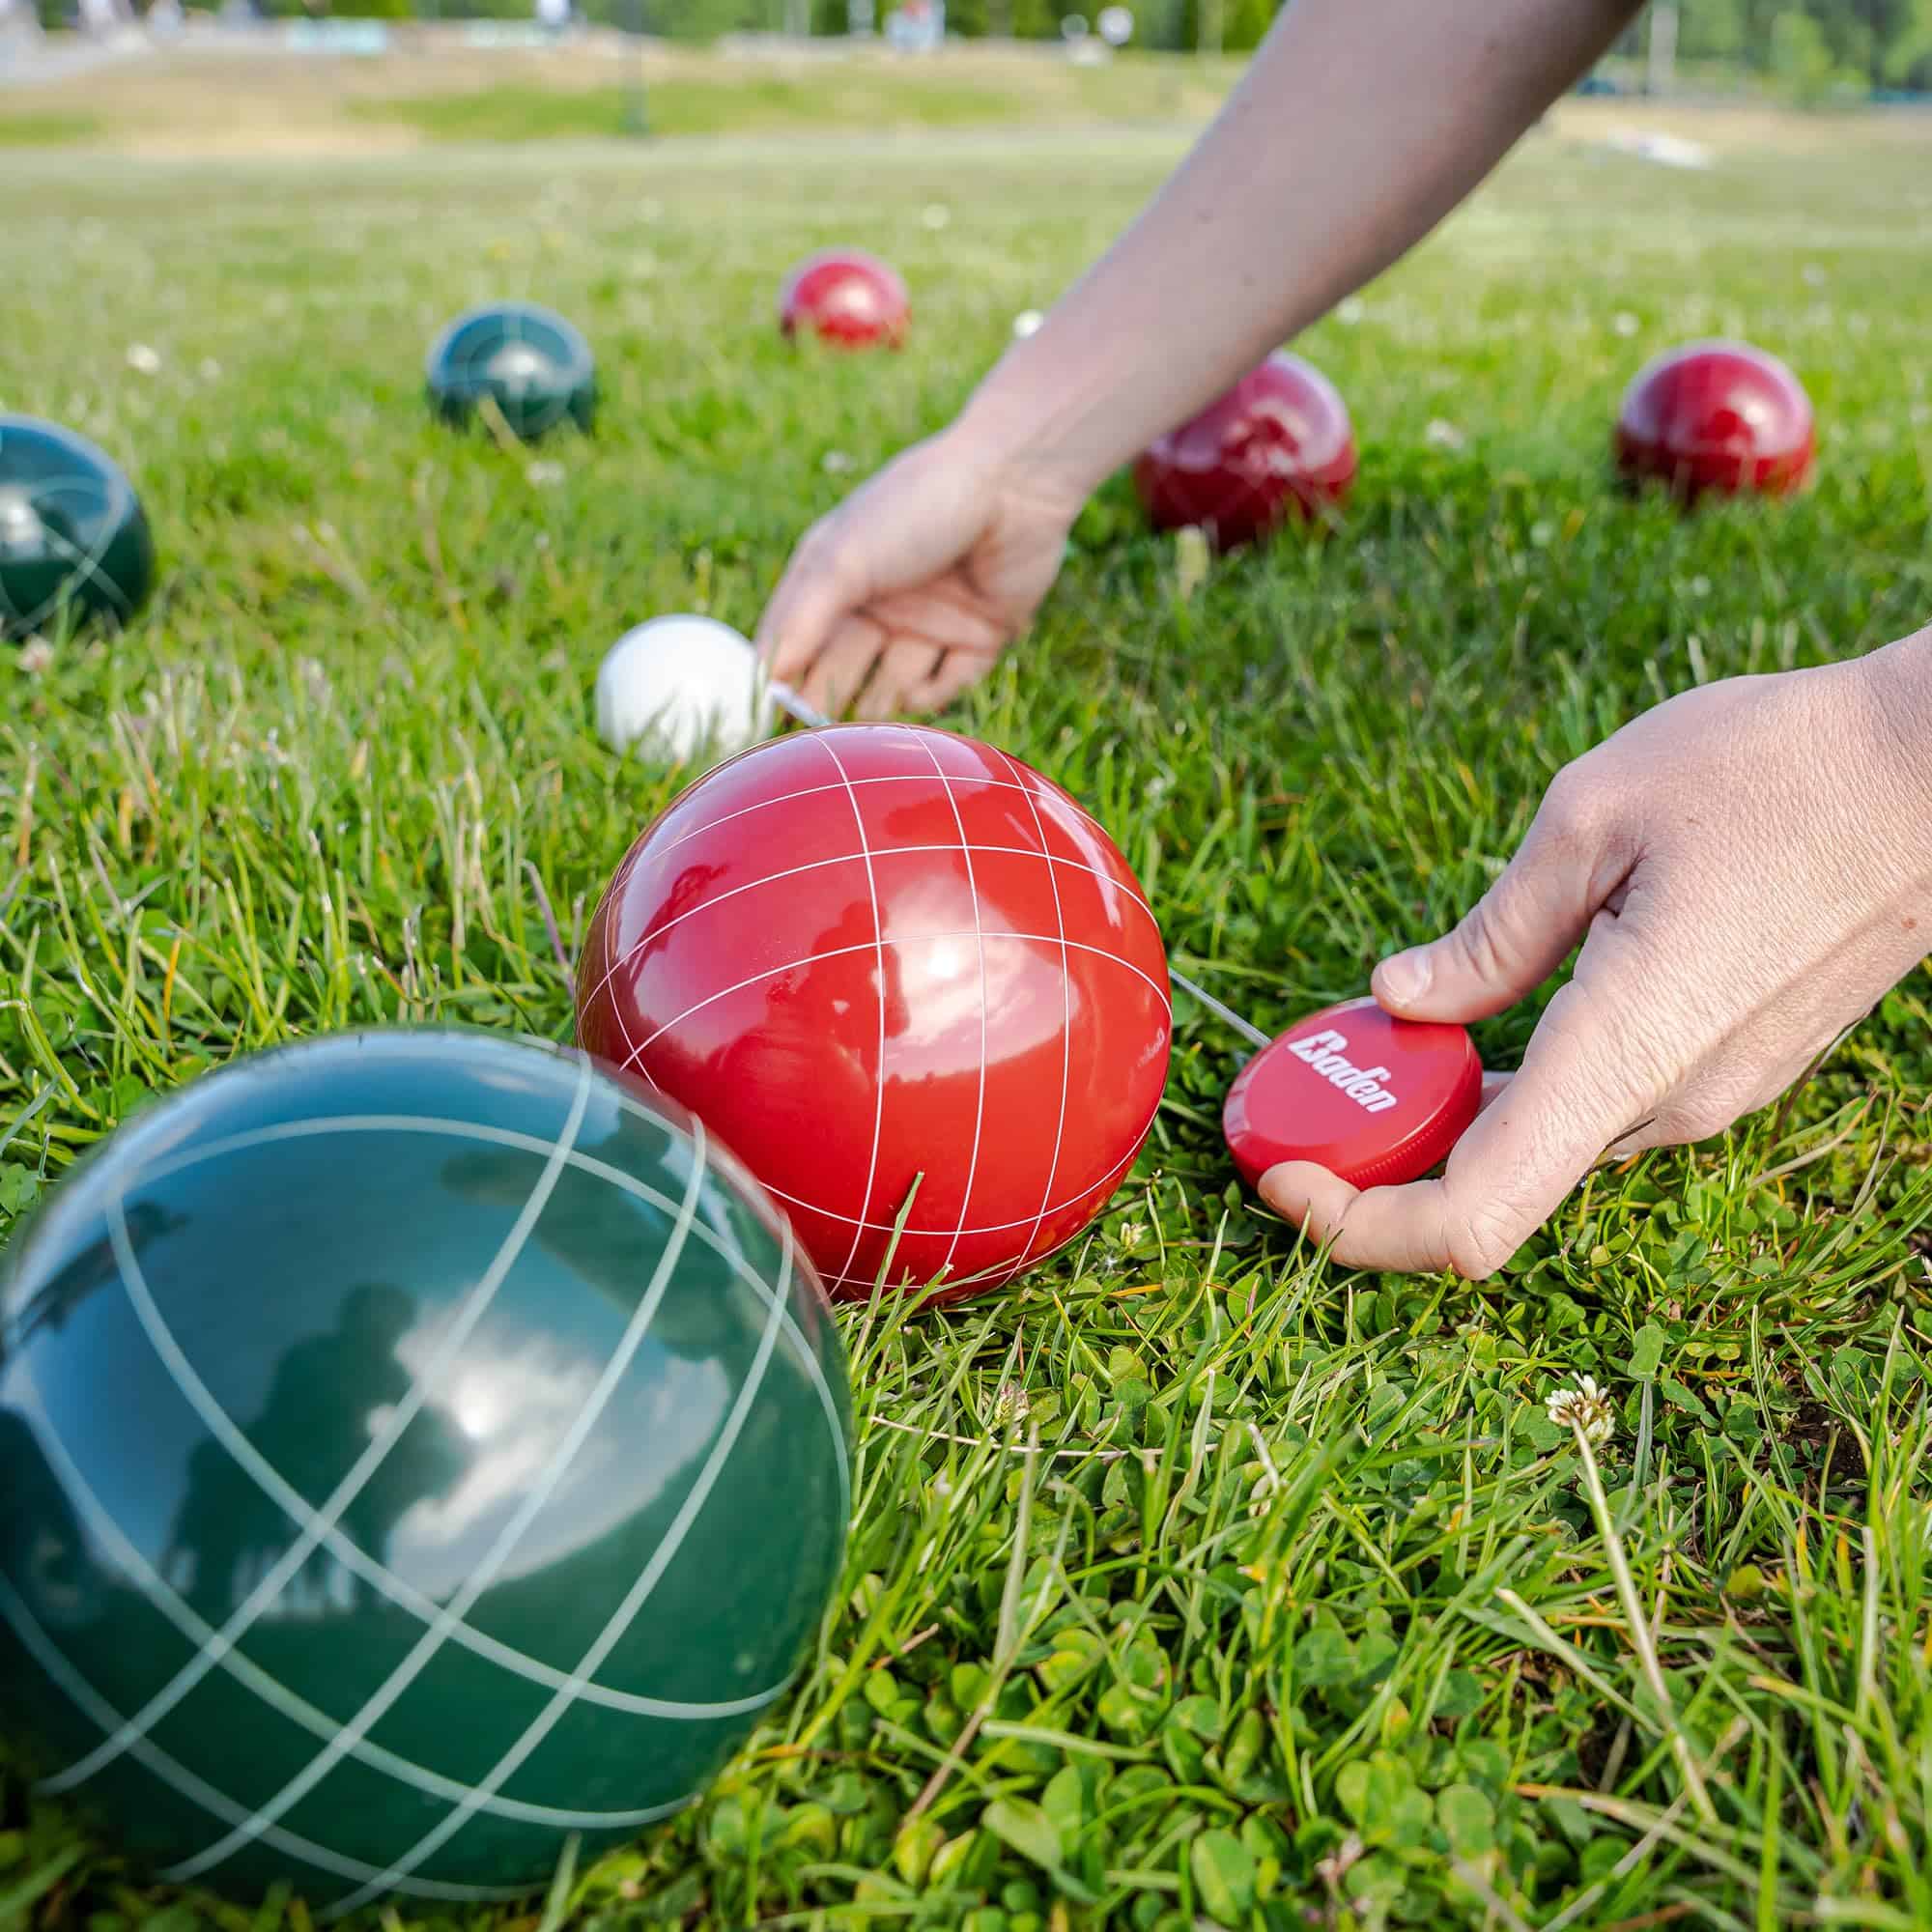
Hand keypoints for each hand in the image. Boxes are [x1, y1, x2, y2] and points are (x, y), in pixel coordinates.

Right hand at [756, 422, 1081, 719]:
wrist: (1013, 483)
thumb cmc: (915, 505)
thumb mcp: (845, 557)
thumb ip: (803, 618)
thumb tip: (764, 676)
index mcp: (839, 577)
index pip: (797, 639)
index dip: (780, 676)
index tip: (765, 716)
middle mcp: (881, 603)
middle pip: (842, 669)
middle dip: (826, 701)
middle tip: (813, 737)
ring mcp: (930, 623)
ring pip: (892, 686)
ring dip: (877, 707)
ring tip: (864, 729)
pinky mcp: (978, 639)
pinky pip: (947, 685)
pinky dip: (931, 695)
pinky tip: (919, 689)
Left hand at [1259, 636, 1931, 1277]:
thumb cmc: (1781, 771)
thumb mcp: (1592, 820)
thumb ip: (1489, 935)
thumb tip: (1399, 1000)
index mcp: (1624, 1050)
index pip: (1472, 1217)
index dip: (1358, 1228)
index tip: (1286, 1176)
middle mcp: (1669, 1102)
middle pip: (1489, 1189)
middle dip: (1380, 1159)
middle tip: (1307, 1090)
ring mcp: (1708, 1092)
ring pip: (1540, 1145)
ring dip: (1444, 1117)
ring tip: (1378, 1042)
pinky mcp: (1727, 1065)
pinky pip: (1591, 1107)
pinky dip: (1510, 1088)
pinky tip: (1474, 1022)